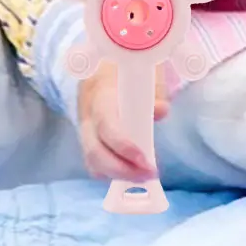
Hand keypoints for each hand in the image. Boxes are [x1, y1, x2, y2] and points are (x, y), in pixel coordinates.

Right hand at [76, 61, 168, 179]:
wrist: (102, 68)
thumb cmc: (126, 72)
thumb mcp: (143, 74)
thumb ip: (153, 91)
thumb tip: (159, 111)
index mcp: (100, 96)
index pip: (106, 126)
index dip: (123, 146)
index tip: (145, 160)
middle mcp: (87, 117)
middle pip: (94, 153)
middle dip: (122, 170)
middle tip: (150, 174)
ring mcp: (85, 133)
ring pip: (94, 164)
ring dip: (120, 176)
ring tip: (145, 176)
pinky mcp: (90, 143)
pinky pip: (97, 166)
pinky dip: (115, 174)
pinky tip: (134, 172)